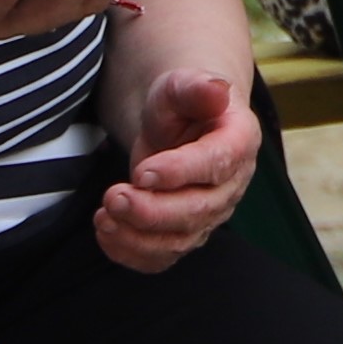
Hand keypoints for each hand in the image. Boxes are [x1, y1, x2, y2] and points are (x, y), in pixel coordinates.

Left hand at [91, 58, 259, 275]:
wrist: (179, 126)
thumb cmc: (181, 105)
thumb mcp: (181, 87)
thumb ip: (195, 88)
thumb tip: (216, 88)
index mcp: (238, 142)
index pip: (217, 164)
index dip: (180, 172)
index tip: (142, 172)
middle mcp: (230, 185)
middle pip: (197, 211)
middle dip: (151, 210)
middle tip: (113, 196)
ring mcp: (209, 215)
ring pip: (178, 241)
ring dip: (136, 236)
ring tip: (103, 216)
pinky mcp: (184, 233)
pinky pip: (161, 256)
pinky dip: (130, 252)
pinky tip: (106, 232)